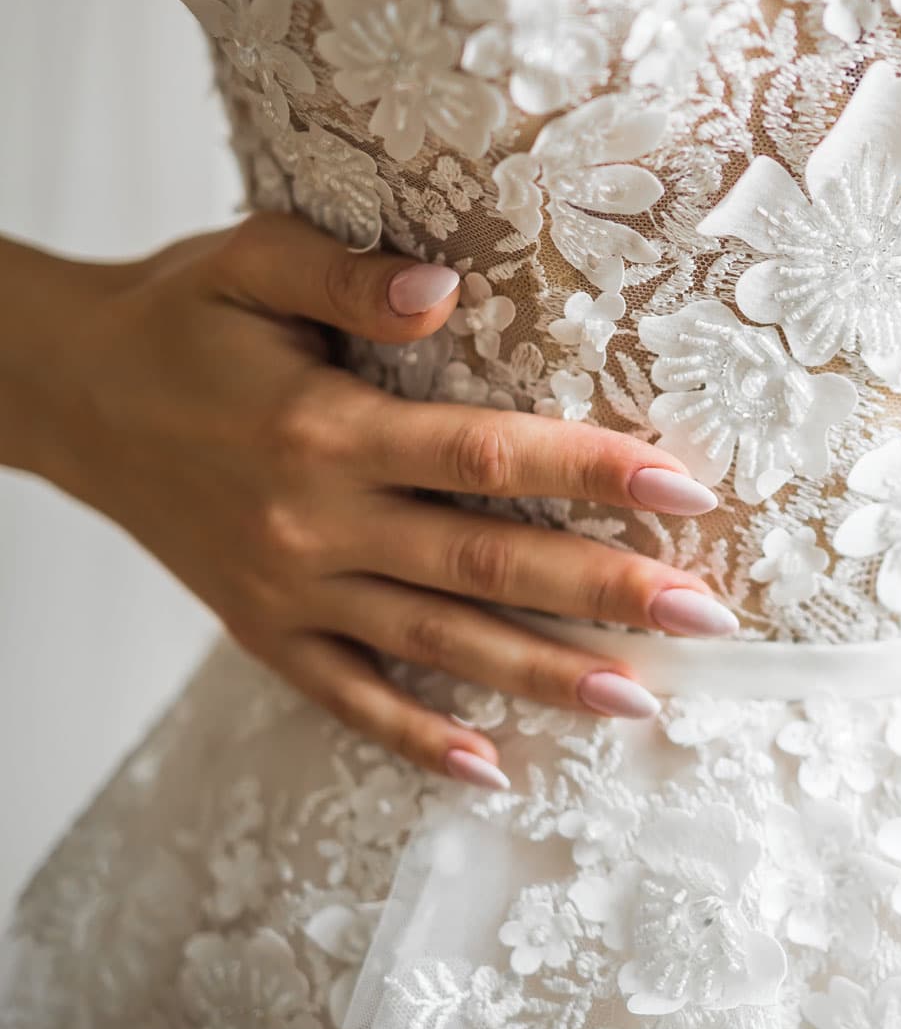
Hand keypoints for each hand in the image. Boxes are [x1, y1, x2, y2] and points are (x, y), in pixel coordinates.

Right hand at [32, 212, 735, 788]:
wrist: (65, 393)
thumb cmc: (179, 317)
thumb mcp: (252, 261)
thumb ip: (352, 275)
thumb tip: (448, 287)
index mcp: (326, 429)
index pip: (490, 456)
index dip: (595, 472)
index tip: (687, 491)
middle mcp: (315, 522)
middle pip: (488, 563)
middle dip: (606, 589)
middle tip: (707, 613)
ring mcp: (290, 589)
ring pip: (438, 642)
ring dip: (544, 675)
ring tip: (641, 698)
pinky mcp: (263, 630)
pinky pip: (347, 697)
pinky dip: (416, 736)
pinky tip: (491, 767)